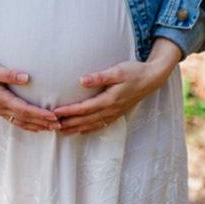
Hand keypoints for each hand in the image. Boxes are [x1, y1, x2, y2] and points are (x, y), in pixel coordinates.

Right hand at [0, 41, 60, 132]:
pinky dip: (27, 125)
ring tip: (52, 128)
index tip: (53, 116)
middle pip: (24, 118)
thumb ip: (9, 74)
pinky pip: (15, 120)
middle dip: (42, 123)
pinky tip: (36, 126)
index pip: (24, 109)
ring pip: (20, 122)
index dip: (39, 114)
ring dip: (37, 126)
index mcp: (0, 98)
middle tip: (59, 126)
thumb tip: (26, 77)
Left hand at [53, 37, 182, 134]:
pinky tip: (82, 130)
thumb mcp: (117, 71)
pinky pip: (101, 124)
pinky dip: (90, 128)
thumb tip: (81, 80)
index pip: (84, 108)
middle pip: (86, 120)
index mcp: (109, 99)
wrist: (152, 78)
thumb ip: (99, 77)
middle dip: (69, 123)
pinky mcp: (118, 112)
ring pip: (92, 124)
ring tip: (62, 132)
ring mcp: (115, 112)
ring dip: (77, 128)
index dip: (69, 111)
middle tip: (52, 126)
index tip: (55, 112)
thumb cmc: (134, 72)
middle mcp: (111, 109)